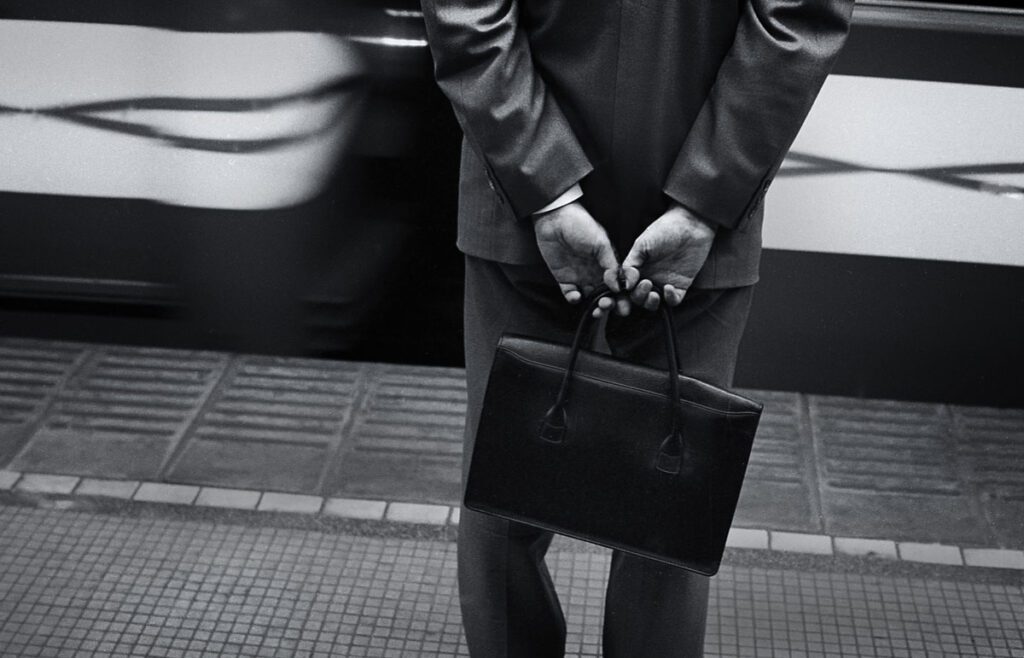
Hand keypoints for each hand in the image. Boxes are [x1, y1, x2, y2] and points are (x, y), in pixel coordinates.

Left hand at [533, 201, 625, 316]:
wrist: (555, 218)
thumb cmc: (582, 225)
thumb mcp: (601, 243)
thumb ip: (611, 265)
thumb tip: (617, 286)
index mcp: (608, 264)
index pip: (618, 285)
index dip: (623, 297)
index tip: (625, 306)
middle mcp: (596, 272)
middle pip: (605, 295)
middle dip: (609, 305)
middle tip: (608, 307)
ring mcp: (580, 276)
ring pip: (590, 299)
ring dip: (594, 306)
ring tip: (596, 309)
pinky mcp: (564, 278)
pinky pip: (570, 294)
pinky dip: (574, 299)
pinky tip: (576, 296)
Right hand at [621, 203, 715, 310]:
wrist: (690, 225)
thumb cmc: (664, 229)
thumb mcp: (641, 244)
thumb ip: (630, 265)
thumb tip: (626, 285)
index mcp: (637, 269)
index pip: (626, 287)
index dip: (623, 292)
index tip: (626, 288)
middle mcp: (649, 278)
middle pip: (638, 298)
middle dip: (638, 296)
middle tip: (645, 285)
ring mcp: (664, 282)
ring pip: (653, 303)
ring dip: (650, 303)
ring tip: (653, 294)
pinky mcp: (681, 285)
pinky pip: (673, 300)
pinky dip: (669, 299)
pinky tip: (668, 288)